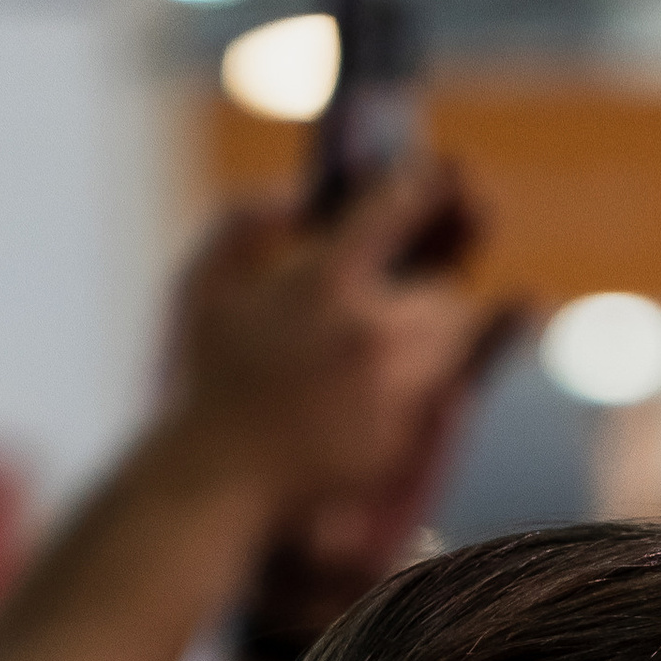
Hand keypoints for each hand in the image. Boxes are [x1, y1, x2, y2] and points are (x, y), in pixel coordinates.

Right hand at [157, 168, 511, 572]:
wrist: (217, 482)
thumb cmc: (204, 378)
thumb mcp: (202, 280)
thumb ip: (245, 219)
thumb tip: (301, 197)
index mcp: (325, 281)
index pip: (405, 205)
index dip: (430, 185)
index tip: (444, 178)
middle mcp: (373, 333)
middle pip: (448, 284)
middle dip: (437, 278)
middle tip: (422, 268)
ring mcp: (396, 393)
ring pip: (458, 339)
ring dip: (440, 328)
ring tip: (395, 331)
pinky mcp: (408, 441)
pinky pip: (447, 393)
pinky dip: (432, 375)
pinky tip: (390, 378)